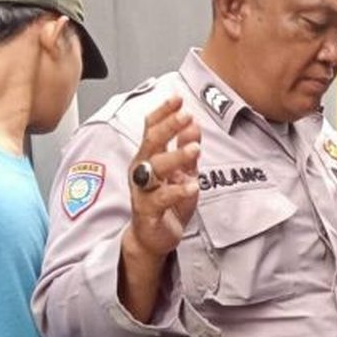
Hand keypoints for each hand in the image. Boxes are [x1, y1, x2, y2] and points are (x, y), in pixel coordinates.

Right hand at [126, 97, 202, 260]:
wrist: (154, 237)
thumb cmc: (167, 203)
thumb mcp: (183, 172)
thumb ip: (186, 149)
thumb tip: (193, 123)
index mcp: (149, 157)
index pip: (151, 128)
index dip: (163, 112)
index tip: (178, 98)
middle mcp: (142, 170)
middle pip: (151, 143)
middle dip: (168, 127)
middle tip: (186, 116)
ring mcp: (143, 191)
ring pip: (154, 169)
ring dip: (175, 156)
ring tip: (195, 149)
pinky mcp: (148, 211)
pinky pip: (161, 199)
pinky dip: (177, 191)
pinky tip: (192, 185)